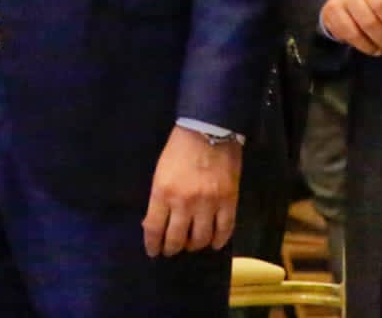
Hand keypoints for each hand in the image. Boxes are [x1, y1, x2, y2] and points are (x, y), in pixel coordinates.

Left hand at [142, 126, 241, 257]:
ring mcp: (208, 204)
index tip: (153, 251)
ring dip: (194, 246)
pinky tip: (213, 243)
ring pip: (201, 239)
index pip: (155, 229)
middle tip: (171, 251)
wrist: (209, 129)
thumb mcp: (160, 171)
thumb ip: (159, 197)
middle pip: (177, 239)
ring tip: (191, 245)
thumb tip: (154, 222)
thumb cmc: (179, 147)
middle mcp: (184, 202)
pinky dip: (218, 241)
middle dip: (172, 249)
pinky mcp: (229, 201)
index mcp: (163, 192)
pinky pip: (224, 230)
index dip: (153, 244)